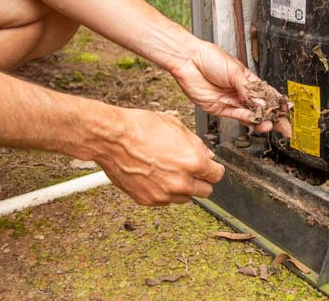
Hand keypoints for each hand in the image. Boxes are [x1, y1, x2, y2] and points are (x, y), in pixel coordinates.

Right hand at [91, 108, 224, 205]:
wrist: (112, 138)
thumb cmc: (141, 128)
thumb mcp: (176, 126)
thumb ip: (197, 144)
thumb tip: (207, 155)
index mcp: (193, 162)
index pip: (217, 175)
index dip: (213, 169)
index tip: (210, 167)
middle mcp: (181, 182)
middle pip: (205, 191)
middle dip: (201, 180)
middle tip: (191, 170)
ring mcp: (164, 194)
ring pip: (185, 198)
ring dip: (183, 187)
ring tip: (170, 171)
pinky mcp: (148, 200)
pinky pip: (165, 200)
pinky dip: (164, 191)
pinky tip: (156, 175)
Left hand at [169, 41, 291, 136]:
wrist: (188, 60)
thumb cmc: (210, 58)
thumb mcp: (234, 71)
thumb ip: (249, 89)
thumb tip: (263, 102)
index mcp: (247, 80)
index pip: (267, 94)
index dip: (277, 103)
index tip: (287, 111)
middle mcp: (240, 92)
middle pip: (260, 108)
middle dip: (273, 117)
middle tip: (283, 126)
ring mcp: (230, 101)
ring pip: (250, 115)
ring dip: (260, 121)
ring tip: (270, 124)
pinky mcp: (219, 108)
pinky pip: (236, 116)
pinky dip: (247, 119)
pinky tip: (255, 120)